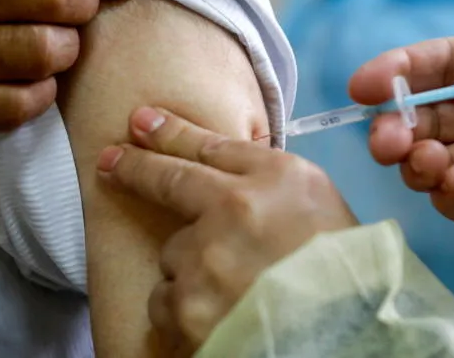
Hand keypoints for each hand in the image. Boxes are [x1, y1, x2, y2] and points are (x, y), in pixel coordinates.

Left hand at [96, 107, 356, 355]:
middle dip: (136, 167)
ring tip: (230, 290)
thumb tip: (223, 175)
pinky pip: (166, 299)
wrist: (343, 332)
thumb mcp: (320, 206)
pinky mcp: (187, 306)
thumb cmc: (342, 270)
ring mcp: (207, 258)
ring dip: (191, 268)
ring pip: (174, 254)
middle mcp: (237, 208)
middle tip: (111, 161)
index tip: (143, 121)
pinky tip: (216, 315)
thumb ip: (270, 181)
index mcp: (278, 179)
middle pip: (172, 180)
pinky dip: (184, 307)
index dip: (174, 132)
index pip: (214, 146)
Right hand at [349, 34, 453, 256]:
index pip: (450, 63)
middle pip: (428, 113)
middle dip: (397, 124)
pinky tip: (449, 188)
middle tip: (385, 142)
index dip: (403, 70)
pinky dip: (444, 196)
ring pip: (432, 156)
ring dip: (415, 161)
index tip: (365, 85)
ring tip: (425, 165)